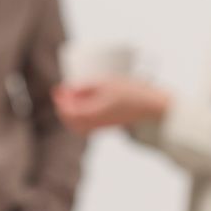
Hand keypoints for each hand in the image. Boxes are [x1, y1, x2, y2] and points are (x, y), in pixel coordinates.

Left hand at [51, 78, 170, 132]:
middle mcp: (97, 122)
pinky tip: (80, 109)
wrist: (151, 106)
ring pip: (78, 126)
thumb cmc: (132, 92)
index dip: (61, 101)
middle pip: (71, 121)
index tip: (59, 88)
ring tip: (69, 99)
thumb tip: (70, 88)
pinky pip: (87, 128)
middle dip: (63, 108)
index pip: (70, 112)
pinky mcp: (107, 125)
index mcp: (95, 113)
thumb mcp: (107, 83)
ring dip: (69, 115)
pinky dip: (78, 120)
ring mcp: (102, 126)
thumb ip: (88, 86)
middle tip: (60, 93)